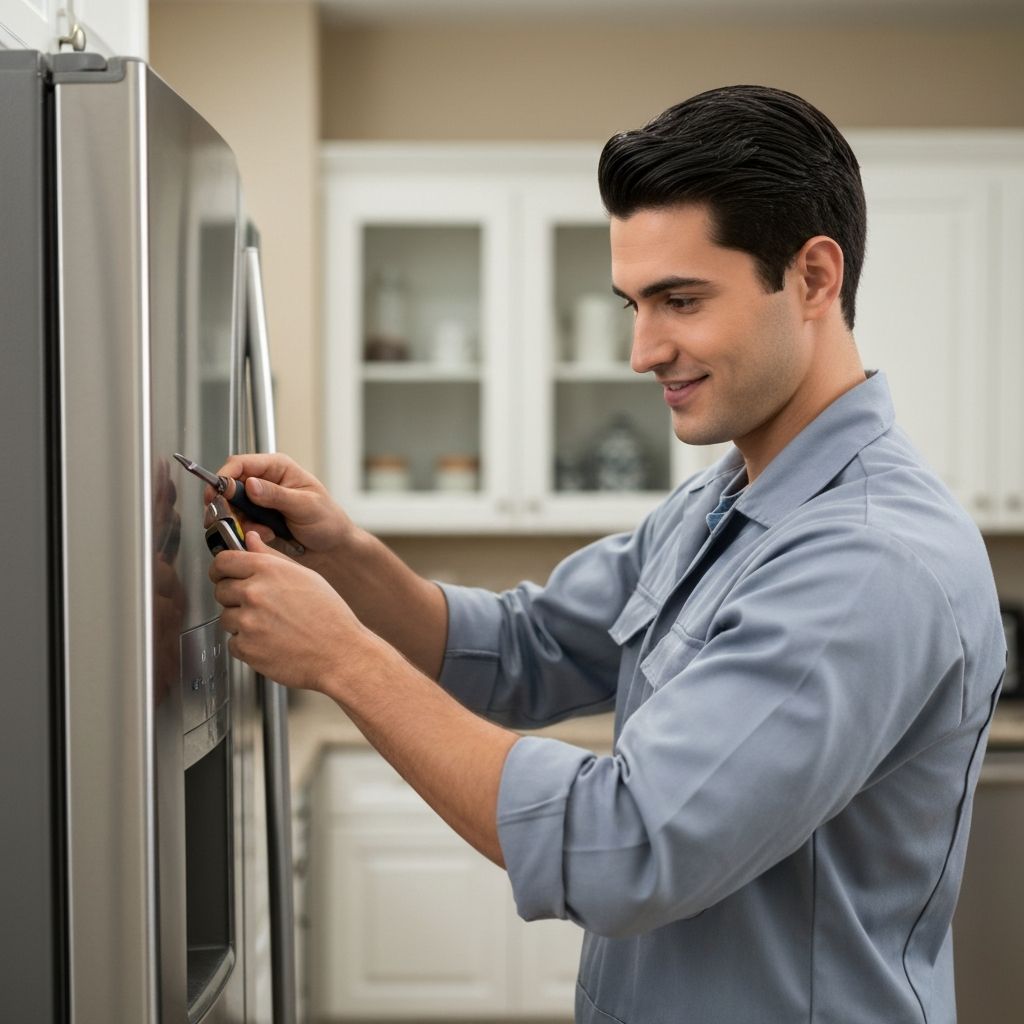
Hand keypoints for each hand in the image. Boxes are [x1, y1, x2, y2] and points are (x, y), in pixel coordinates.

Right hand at [209, 453, 352, 555]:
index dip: (224, 477)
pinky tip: (267, 537)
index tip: (215, 494)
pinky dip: (248, 533)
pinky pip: (239, 525)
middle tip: (235, 520)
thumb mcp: (305, 506)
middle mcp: (265, 482)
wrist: (332, 549)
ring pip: (231, 508)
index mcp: (278, 468)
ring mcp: (259, 502)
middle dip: (228, 505)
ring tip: (265, 531)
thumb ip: (277, 495)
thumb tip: (251, 485)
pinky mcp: (257, 521)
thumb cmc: (328, 521)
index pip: (240, 464)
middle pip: (229, 487)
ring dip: (241, 523)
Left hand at [210, 531, 368, 690]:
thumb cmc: (330, 617)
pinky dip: (248, 645)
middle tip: (258, 605)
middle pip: (220, 590)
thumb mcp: (306, 576)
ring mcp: (248, 621)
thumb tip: (251, 540)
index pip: (223, 561)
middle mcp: (254, 592)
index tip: (223, 574)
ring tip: (271, 626)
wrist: (340, 654)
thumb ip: (272, 556)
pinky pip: (234, 643)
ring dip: (241, 622)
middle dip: (234, 597)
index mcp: (268, 570)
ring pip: (226, 617)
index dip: (221, 569)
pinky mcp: (246, 648)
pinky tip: (271, 642)